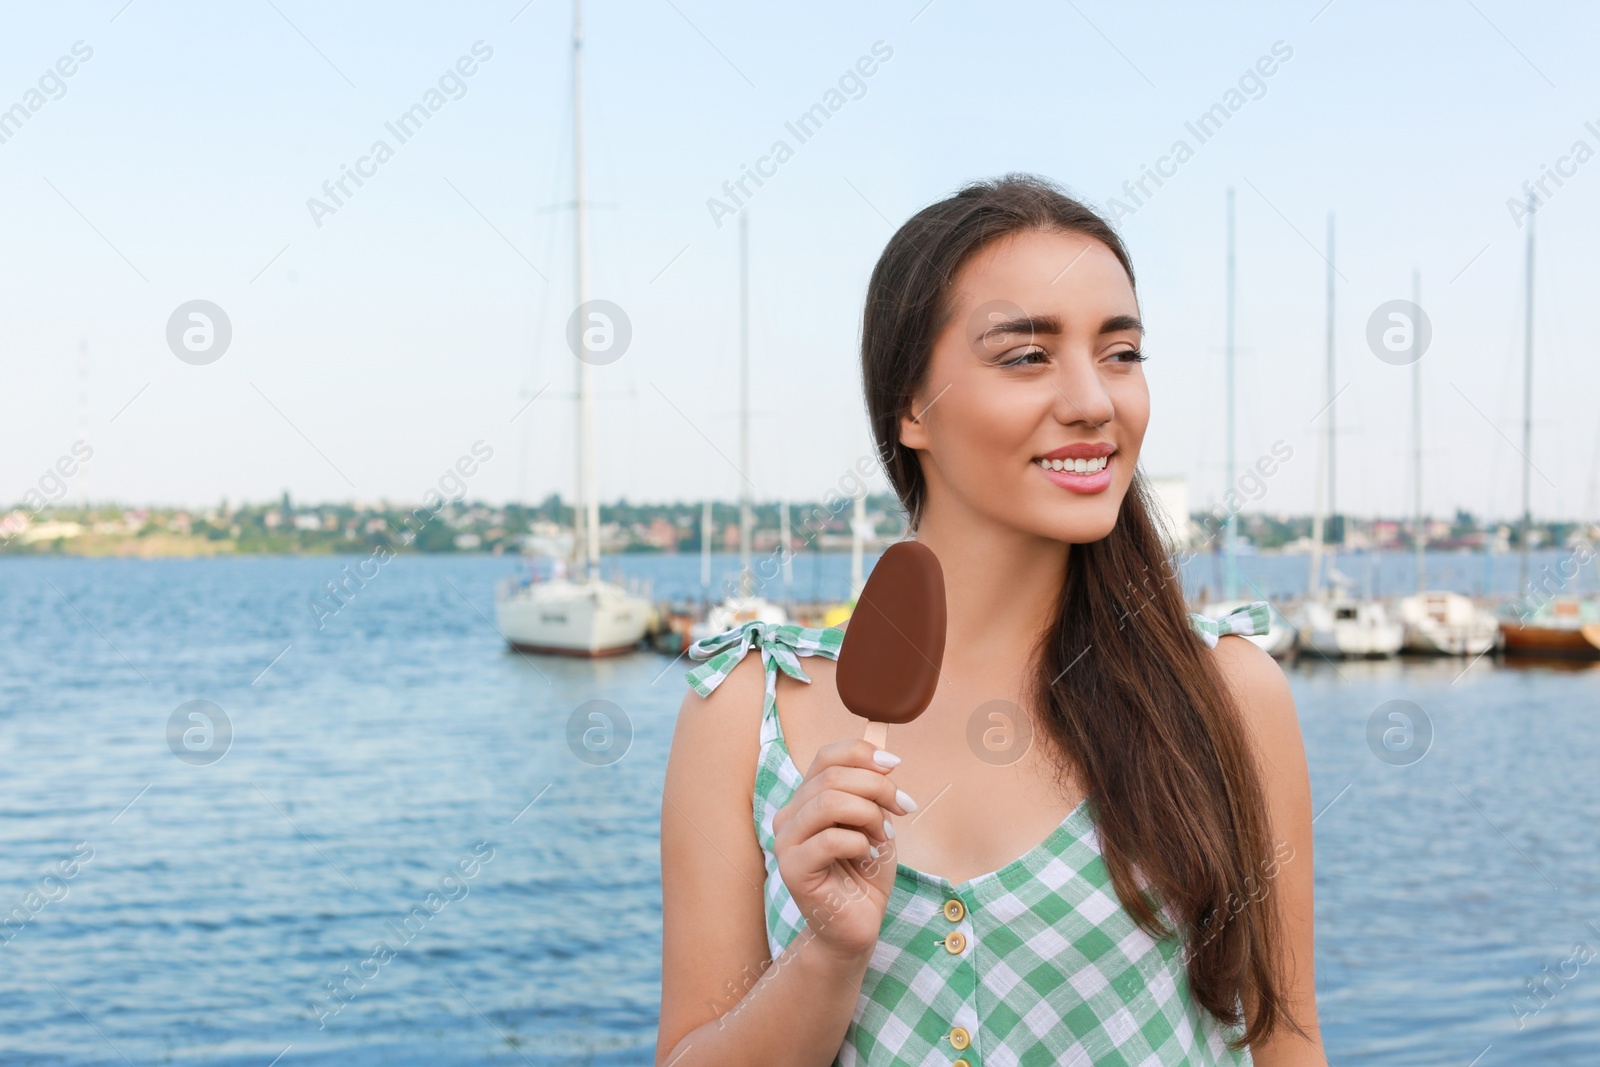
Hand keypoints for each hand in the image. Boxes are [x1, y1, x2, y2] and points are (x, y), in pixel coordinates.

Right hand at [771, 738, 913, 962]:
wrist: (856, 928)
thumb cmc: (864, 876)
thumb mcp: (874, 823)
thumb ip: (872, 793)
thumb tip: (885, 760)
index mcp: (806, 799)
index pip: (826, 756)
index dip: (862, 753)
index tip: (894, 766)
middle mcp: (789, 815)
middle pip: (833, 776)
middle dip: (878, 788)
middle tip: (903, 809)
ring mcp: (786, 842)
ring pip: (829, 802)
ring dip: (869, 815)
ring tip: (883, 837)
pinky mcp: (792, 869)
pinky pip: (830, 839)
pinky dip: (859, 842)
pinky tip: (867, 856)